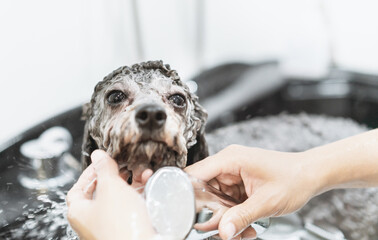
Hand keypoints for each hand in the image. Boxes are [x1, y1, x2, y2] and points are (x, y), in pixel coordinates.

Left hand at [66, 150, 155, 239]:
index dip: (90, 172)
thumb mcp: (111, 187)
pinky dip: (137, 197)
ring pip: (117, 200)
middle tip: (125, 167)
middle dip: (115, 176)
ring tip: (142, 174)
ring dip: (130, 184)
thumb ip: (104, 168)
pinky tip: (148, 188)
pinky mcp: (125, 230)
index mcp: (79, 212)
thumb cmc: (120, 224)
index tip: (104, 162)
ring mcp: (108, 228)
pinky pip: (129, 209)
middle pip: (100, 192)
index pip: (78, 187)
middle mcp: (91, 222)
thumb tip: (98, 155)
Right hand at [185, 145, 316, 239]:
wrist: (311, 175)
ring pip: (215, 200)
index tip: (185, 213)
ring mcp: (233, 174)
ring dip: (224, 218)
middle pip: (203, 190)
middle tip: (221, 230)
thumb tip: (222, 232)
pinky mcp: (238, 184)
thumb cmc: (293, 178)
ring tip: (241, 231)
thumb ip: (242, 217)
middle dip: (210, 213)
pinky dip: (234, 216)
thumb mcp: (267, 202)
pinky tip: (247, 226)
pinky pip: (226, 202)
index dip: (187, 192)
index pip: (196, 173)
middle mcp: (228, 164)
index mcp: (231, 159)